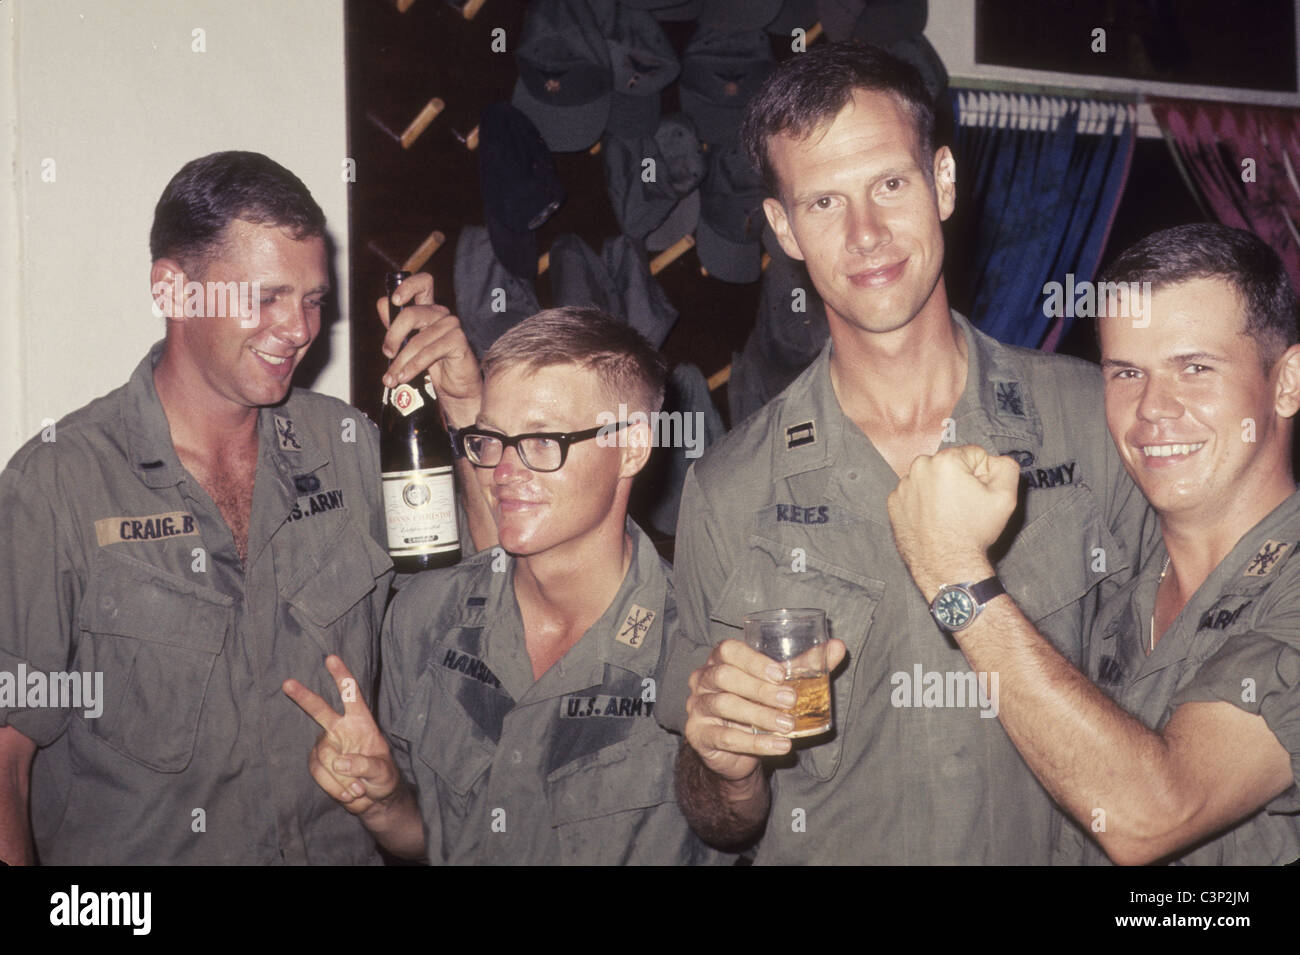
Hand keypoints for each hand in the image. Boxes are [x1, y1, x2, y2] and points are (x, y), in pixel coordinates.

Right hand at [282, 655, 401, 817]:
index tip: (331, 658)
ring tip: (358, 789)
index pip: (351, 696)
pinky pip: (318, 771)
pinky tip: (347, 793)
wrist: (373, 800)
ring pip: (323, 756)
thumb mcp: (383, 772)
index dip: (342, 677)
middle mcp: (341, 729)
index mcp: (361, 722)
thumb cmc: (383, 779)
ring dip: (340, 778)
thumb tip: (340, 762)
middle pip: (320, 710)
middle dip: (303, 697)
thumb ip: (365, 765)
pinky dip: (333, 786)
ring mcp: (328, 745)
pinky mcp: (319, 763)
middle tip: (287, 683)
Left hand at [379, 272, 480, 426]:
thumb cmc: (434, 365)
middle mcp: (440, 315)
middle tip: (387, 353)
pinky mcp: (458, 341)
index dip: (407, 287)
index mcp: (428, 310)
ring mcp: (451, 326)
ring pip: (418, 339)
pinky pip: (430, 352)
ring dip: (401, 361)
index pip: (422, 284)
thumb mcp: (408, 344)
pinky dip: (414, 366)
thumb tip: (382, 304)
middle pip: (411, 313)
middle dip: (393, 335)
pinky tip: (405, 376)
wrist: (455, 389)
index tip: (395, 300)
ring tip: (392, 377)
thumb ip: (395, 325)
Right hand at [684, 638, 847, 782]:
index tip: (781, 673)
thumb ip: (804, 665)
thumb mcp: (778, 684)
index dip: (753, 660)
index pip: (728, 650)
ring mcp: (697, 707)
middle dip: (760, 689)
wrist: (734, 750)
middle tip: (791, 701)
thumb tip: (838, 646)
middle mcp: (703, 679)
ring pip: (725, 705)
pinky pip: (725, 737)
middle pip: (725, 676)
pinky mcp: (699, 734)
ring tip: (788, 725)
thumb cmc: (756, 705)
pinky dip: (756, 742)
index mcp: (719, 659)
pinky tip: (779, 745)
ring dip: (760, 715)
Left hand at [887, 445, 1018, 598]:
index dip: (982, 476)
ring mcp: (903, 486)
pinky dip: (923, 504)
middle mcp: (919, 467)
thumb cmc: (974, 532)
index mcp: (946, 460)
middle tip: (964, 507)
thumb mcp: (1005, 497)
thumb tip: (995, 460)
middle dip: (959, 481)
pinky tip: (932, 520)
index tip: (978, 496)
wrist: (947, 565)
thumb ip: (1006, 466)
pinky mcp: (894, 503)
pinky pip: (915, 494)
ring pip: (931, 479)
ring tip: (948, 516)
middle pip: (950, 465)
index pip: (974, 456)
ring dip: (940, 491)